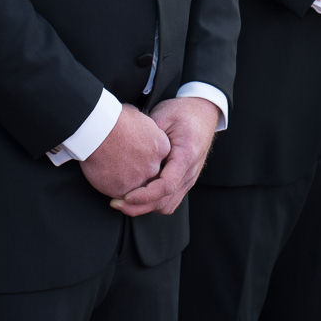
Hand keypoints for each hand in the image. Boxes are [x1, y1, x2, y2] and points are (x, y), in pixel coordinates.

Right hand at [80, 104, 169, 201]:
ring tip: (113, 172)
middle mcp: (154, 166)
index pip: (159, 160)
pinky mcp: (122, 189)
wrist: (98, 131)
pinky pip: (120, 194)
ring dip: (126, 182)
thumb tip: (140, 129)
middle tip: (124, 165)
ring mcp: (139, 180)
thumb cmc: (115, 120)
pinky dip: (112, 188)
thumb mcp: (139, 118)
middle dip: (138, 172)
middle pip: (150, 175)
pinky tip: (105, 177)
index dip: (146, 159)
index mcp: (161, 147)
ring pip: (136, 187)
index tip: (136, 156)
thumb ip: (145, 130)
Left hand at [111, 96, 218, 217]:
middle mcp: (190, 172)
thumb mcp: (163, 116)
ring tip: (124, 202)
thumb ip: (147, 135)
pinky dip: (154, 203)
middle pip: (165, 202)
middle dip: (139, 207)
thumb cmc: (183, 112)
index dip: (144, 195)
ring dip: (146, 208)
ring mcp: (189, 178)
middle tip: (116, 203)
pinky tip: (138, 196)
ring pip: (167, 205)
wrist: (203, 112)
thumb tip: (126, 151)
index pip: (166, 185)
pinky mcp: (185, 180)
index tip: (126, 196)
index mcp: (186, 155)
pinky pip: (170, 201)